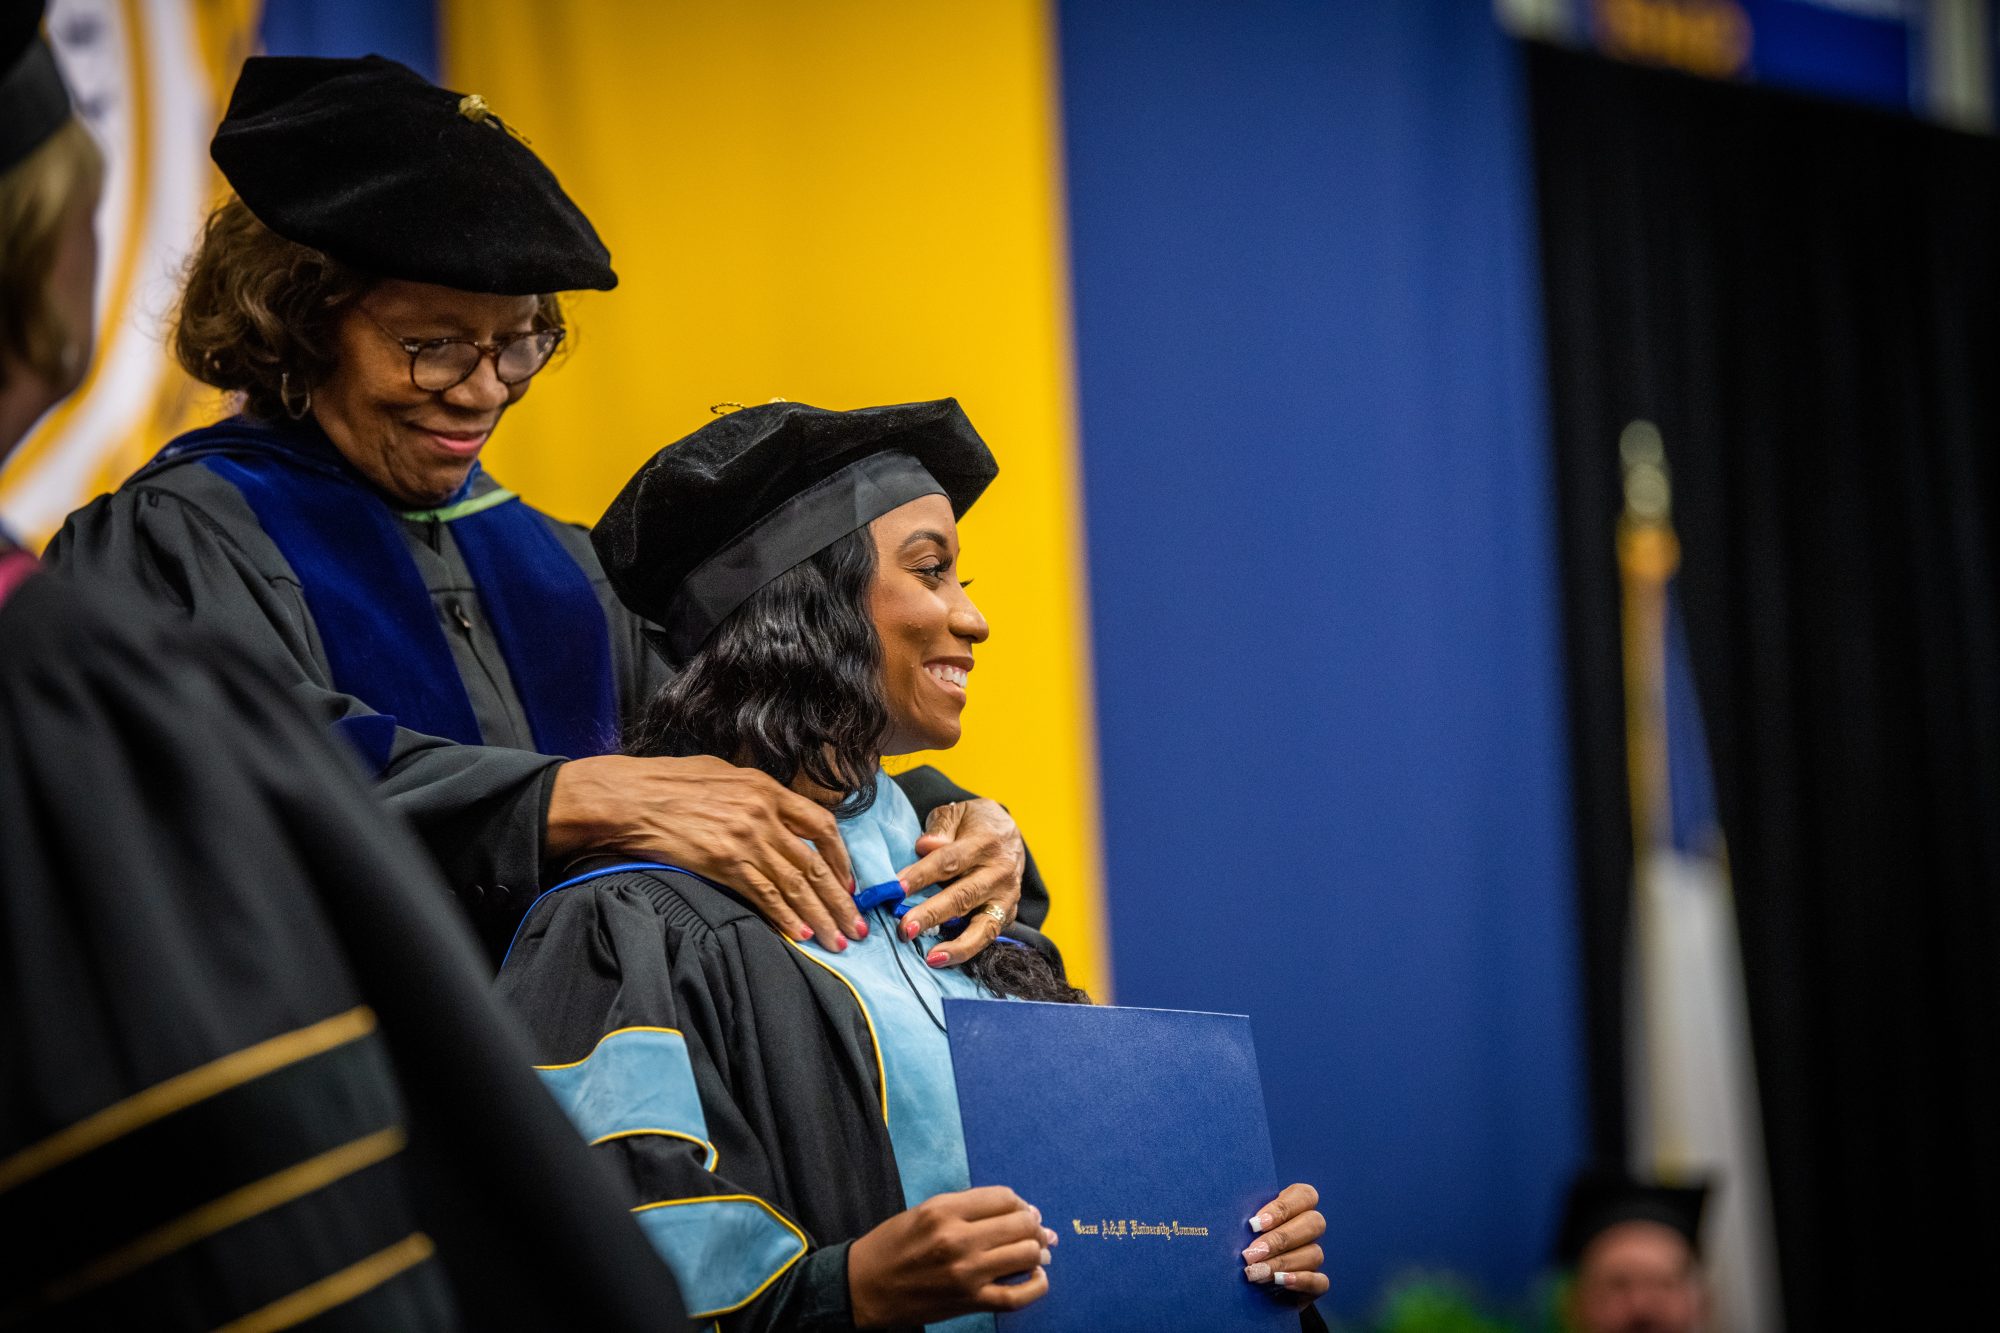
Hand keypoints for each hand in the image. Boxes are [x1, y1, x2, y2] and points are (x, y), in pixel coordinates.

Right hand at [546, 754, 860, 947]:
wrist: (629, 797)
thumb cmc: (668, 782)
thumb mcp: (722, 774)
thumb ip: (755, 794)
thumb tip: (777, 812)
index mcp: (767, 789)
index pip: (823, 825)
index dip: (842, 858)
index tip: (849, 882)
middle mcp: (764, 814)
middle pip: (815, 863)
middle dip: (840, 900)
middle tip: (856, 927)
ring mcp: (746, 840)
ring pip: (795, 885)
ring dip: (820, 917)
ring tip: (838, 941)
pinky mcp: (725, 863)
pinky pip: (765, 896)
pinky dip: (786, 918)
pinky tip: (801, 935)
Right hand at [847, 1186, 1055, 1327]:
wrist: (864, 1287)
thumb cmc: (892, 1245)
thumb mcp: (924, 1211)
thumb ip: (967, 1208)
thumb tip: (1017, 1211)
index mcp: (944, 1210)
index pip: (1004, 1198)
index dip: (1021, 1203)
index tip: (1024, 1211)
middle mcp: (957, 1239)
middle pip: (1020, 1224)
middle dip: (1035, 1226)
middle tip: (1037, 1230)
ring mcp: (966, 1273)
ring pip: (1026, 1255)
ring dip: (1038, 1251)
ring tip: (1038, 1253)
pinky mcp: (969, 1302)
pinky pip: (1017, 1296)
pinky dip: (1036, 1286)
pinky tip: (1038, 1277)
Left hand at [895, 798, 1025, 964]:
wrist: (1009, 833)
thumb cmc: (974, 824)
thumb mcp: (958, 814)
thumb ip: (940, 829)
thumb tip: (924, 846)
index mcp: (985, 843)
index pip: (949, 861)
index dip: (922, 875)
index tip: (896, 888)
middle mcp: (1000, 872)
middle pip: (963, 896)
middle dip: (933, 914)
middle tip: (905, 929)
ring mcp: (1007, 897)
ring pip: (983, 925)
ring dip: (956, 944)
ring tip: (931, 958)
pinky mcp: (1008, 914)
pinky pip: (988, 936)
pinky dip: (966, 950)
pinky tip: (943, 958)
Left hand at [1242, 1183, 1327, 1301]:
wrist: (1237, 1287)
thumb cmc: (1235, 1247)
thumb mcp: (1238, 1229)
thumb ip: (1242, 1221)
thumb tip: (1227, 1217)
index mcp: (1292, 1207)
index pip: (1304, 1195)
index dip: (1282, 1208)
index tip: (1254, 1224)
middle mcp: (1306, 1230)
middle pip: (1313, 1223)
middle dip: (1280, 1239)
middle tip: (1251, 1253)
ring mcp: (1312, 1256)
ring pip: (1314, 1253)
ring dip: (1283, 1263)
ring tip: (1256, 1272)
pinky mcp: (1315, 1285)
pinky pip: (1321, 1281)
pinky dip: (1302, 1280)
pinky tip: (1279, 1281)